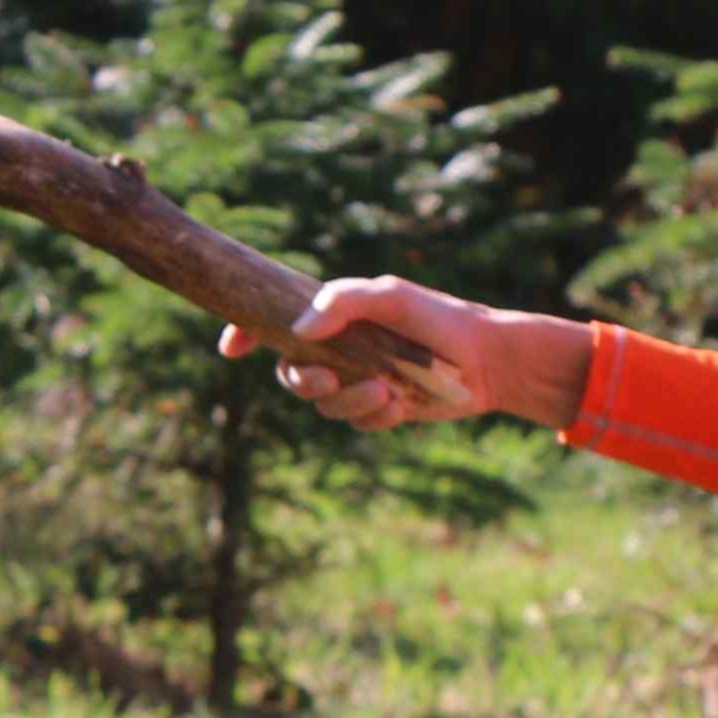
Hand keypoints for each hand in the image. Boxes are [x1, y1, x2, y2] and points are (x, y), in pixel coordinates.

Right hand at [218, 274, 573, 430]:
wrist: (488, 360)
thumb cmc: (440, 318)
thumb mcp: (391, 296)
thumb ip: (343, 301)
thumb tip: (298, 330)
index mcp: (336, 314)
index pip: (277, 322)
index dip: (246, 333)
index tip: (229, 348)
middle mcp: (341, 347)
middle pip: (291, 372)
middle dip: (303, 380)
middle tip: (329, 378)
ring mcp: (358, 378)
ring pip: (323, 403)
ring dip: (347, 400)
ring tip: (385, 391)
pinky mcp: (379, 407)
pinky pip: (356, 422)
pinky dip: (374, 415)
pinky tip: (402, 403)